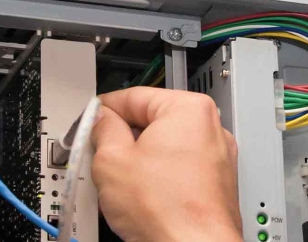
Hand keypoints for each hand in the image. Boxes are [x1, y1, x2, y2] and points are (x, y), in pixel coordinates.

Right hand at [91, 87, 241, 241]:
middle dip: (123, 138)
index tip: (89, 119)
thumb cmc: (167, 211)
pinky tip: (142, 196)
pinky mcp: (217, 183)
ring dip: (140, 160)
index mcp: (189, 108)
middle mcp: (210, 127)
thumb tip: (100, 120)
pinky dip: (159, 177)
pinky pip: (179, 168)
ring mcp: (217, 156)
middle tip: (100, 154)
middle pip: (151, 121)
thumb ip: (102, 129)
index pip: (134, 96)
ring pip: (165, 147)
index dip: (103, 110)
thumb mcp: (112, 160)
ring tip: (122, 183)